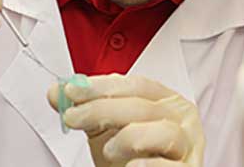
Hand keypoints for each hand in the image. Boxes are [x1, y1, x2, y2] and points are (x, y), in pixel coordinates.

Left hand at [48, 74, 204, 166]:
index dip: (103, 86)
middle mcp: (181, 119)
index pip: (136, 85)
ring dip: (128, 137)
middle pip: (143, 106)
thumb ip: (85, 109)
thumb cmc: (129, 156)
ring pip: (163, 131)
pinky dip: (149, 164)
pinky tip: (132, 165)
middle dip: (103, 109)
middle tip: (73, 117)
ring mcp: (188, 146)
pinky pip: (170, 166)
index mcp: (165, 101)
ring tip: (108, 150)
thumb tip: (55, 93)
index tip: (72, 91)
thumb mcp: (105, 129)